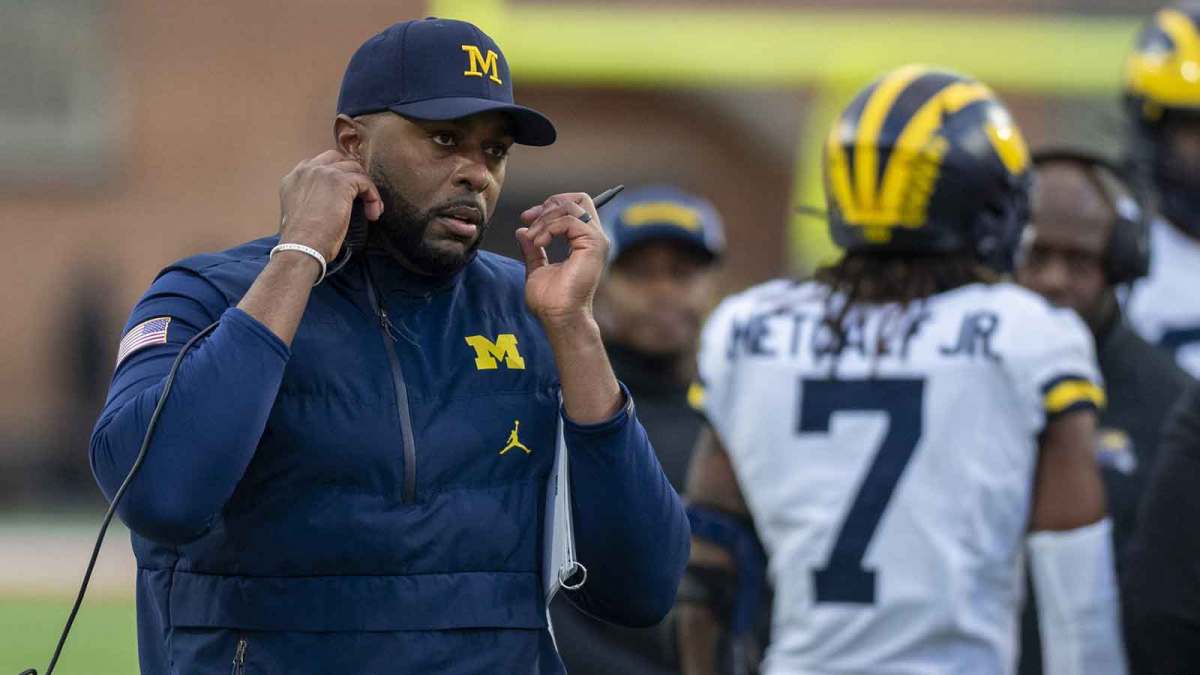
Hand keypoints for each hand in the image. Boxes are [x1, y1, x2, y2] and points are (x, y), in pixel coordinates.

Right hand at [277, 150, 382, 261]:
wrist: (301, 247)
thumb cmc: (301, 240)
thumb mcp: (300, 211)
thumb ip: (311, 198)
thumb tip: (331, 202)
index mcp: (294, 177)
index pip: (319, 164)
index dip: (336, 176)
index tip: (346, 193)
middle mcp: (307, 170)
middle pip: (338, 159)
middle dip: (352, 174)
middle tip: (361, 194)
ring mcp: (324, 173)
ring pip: (354, 169)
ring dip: (366, 187)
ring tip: (371, 209)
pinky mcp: (341, 182)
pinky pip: (365, 182)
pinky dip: (373, 197)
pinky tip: (373, 213)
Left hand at [517, 193, 609, 327]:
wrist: (559, 317)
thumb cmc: (551, 301)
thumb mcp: (536, 267)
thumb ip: (533, 249)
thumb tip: (522, 230)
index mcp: (584, 241)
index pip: (574, 206)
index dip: (550, 205)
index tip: (527, 219)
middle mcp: (594, 238)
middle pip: (579, 198)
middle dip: (551, 204)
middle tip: (530, 220)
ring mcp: (596, 240)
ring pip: (571, 207)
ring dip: (545, 220)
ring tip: (534, 240)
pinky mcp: (594, 245)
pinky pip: (569, 220)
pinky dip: (549, 228)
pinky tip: (539, 244)